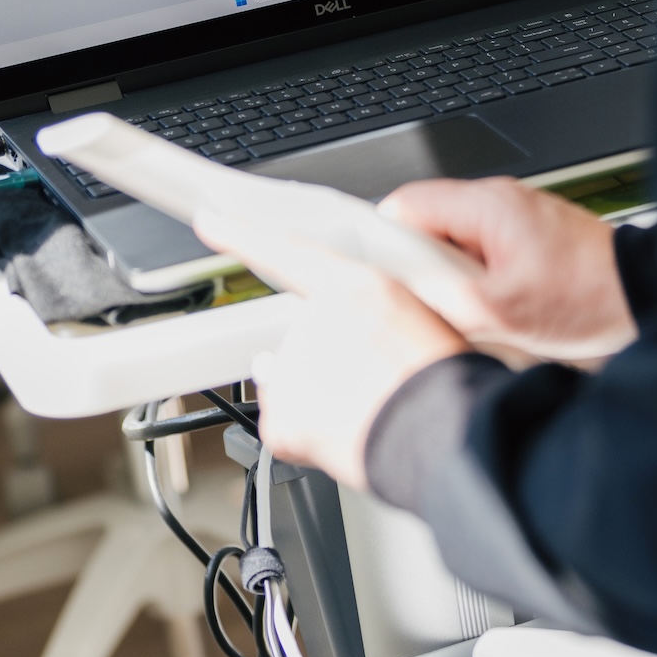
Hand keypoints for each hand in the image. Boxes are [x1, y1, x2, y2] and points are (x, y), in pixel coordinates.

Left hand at [195, 210, 467, 489]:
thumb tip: (353, 344)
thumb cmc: (444, 381)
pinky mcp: (281, 414)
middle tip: (375, 380)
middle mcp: (314, 320)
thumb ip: (376, 315)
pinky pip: (288, 423)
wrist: (442, 433)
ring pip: (297, 381)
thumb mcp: (425, 322)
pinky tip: (347, 435)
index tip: (212, 221)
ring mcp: (292, 367)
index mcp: (356, 287)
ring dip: (323, 397)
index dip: (244, 235)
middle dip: (329, 357)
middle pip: (306, 334)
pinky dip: (309, 435)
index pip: (288, 251)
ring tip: (370, 412)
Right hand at [381, 177, 637, 361]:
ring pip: (454, 241)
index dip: (377, 241)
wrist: (647, 298)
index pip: (402, 205)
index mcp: (487, 206)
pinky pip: (484, 250)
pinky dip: (478, 278)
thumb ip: (439, 295)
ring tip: (473, 312)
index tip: (364, 270)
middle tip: (429, 305)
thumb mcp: (499, 313)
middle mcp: (500, 200)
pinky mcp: (532, 235)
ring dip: (451, 277)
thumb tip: (395, 287)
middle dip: (418, 266)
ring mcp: (518, 216)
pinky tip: (495, 309)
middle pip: (426, 224)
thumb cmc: (589, 299)